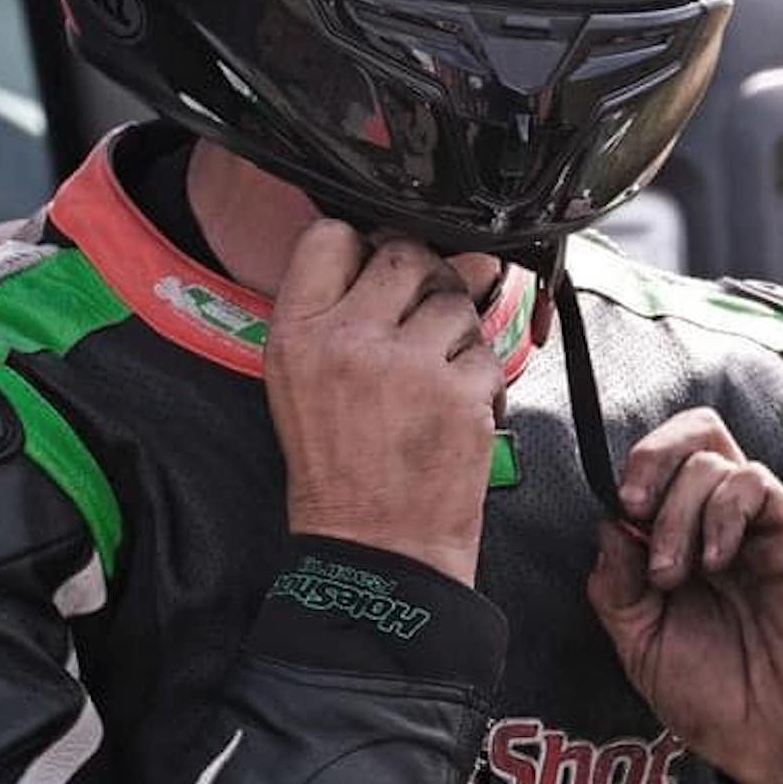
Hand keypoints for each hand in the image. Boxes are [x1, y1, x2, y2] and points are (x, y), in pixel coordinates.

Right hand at [264, 221, 503, 584]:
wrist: (375, 547)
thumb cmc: (339, 470)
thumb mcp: (302, 382)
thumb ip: (343, 311)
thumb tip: (416, 249)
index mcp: (297, 334)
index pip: (331, 237)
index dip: (363, 246)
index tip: (377, 271)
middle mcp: (348, 340)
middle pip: (404, 254)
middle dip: (424, 280)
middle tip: (420, 322)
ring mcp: (408, 365)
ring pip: (455, 298)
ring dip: (456, 331)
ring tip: (435, 376)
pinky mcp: (459, 392)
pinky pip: (486, 351)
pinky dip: (481, 378)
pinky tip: (456, 408)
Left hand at [586, 409, 782, 783]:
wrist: (778, 744)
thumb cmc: (717, 699)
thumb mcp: (641, 644)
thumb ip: (616, 586)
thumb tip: (605, 524)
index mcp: (683, 541)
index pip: (658, 467)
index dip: (630, 476)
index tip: (616, 521)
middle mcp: (721, 523)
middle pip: (693, 432)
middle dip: (651, 455)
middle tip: (634, 506)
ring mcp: (758, 528)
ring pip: (713, 454)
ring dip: (677, 508)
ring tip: (674, 573)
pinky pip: (754, 483)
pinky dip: (720, 512)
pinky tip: (714, 562)